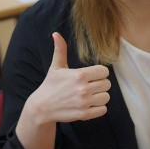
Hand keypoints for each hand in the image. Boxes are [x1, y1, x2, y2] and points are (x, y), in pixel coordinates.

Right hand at [15, 32, 110, 148]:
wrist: (42, 107)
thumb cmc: (51, 84)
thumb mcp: (56, 67)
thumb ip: (60, 50)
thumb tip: (56, 34)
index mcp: (79, 75)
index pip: (104, 71)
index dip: (99, 72)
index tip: (92, 75)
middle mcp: (83, 89)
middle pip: (107, 84)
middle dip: (100, 84)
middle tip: (90, 85)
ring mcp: (84, 103)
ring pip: (106, 97)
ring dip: (100, 96)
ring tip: (90, 95)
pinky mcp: (84, 114)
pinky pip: (103, 110)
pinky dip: (98, 108)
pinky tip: (89, 104)